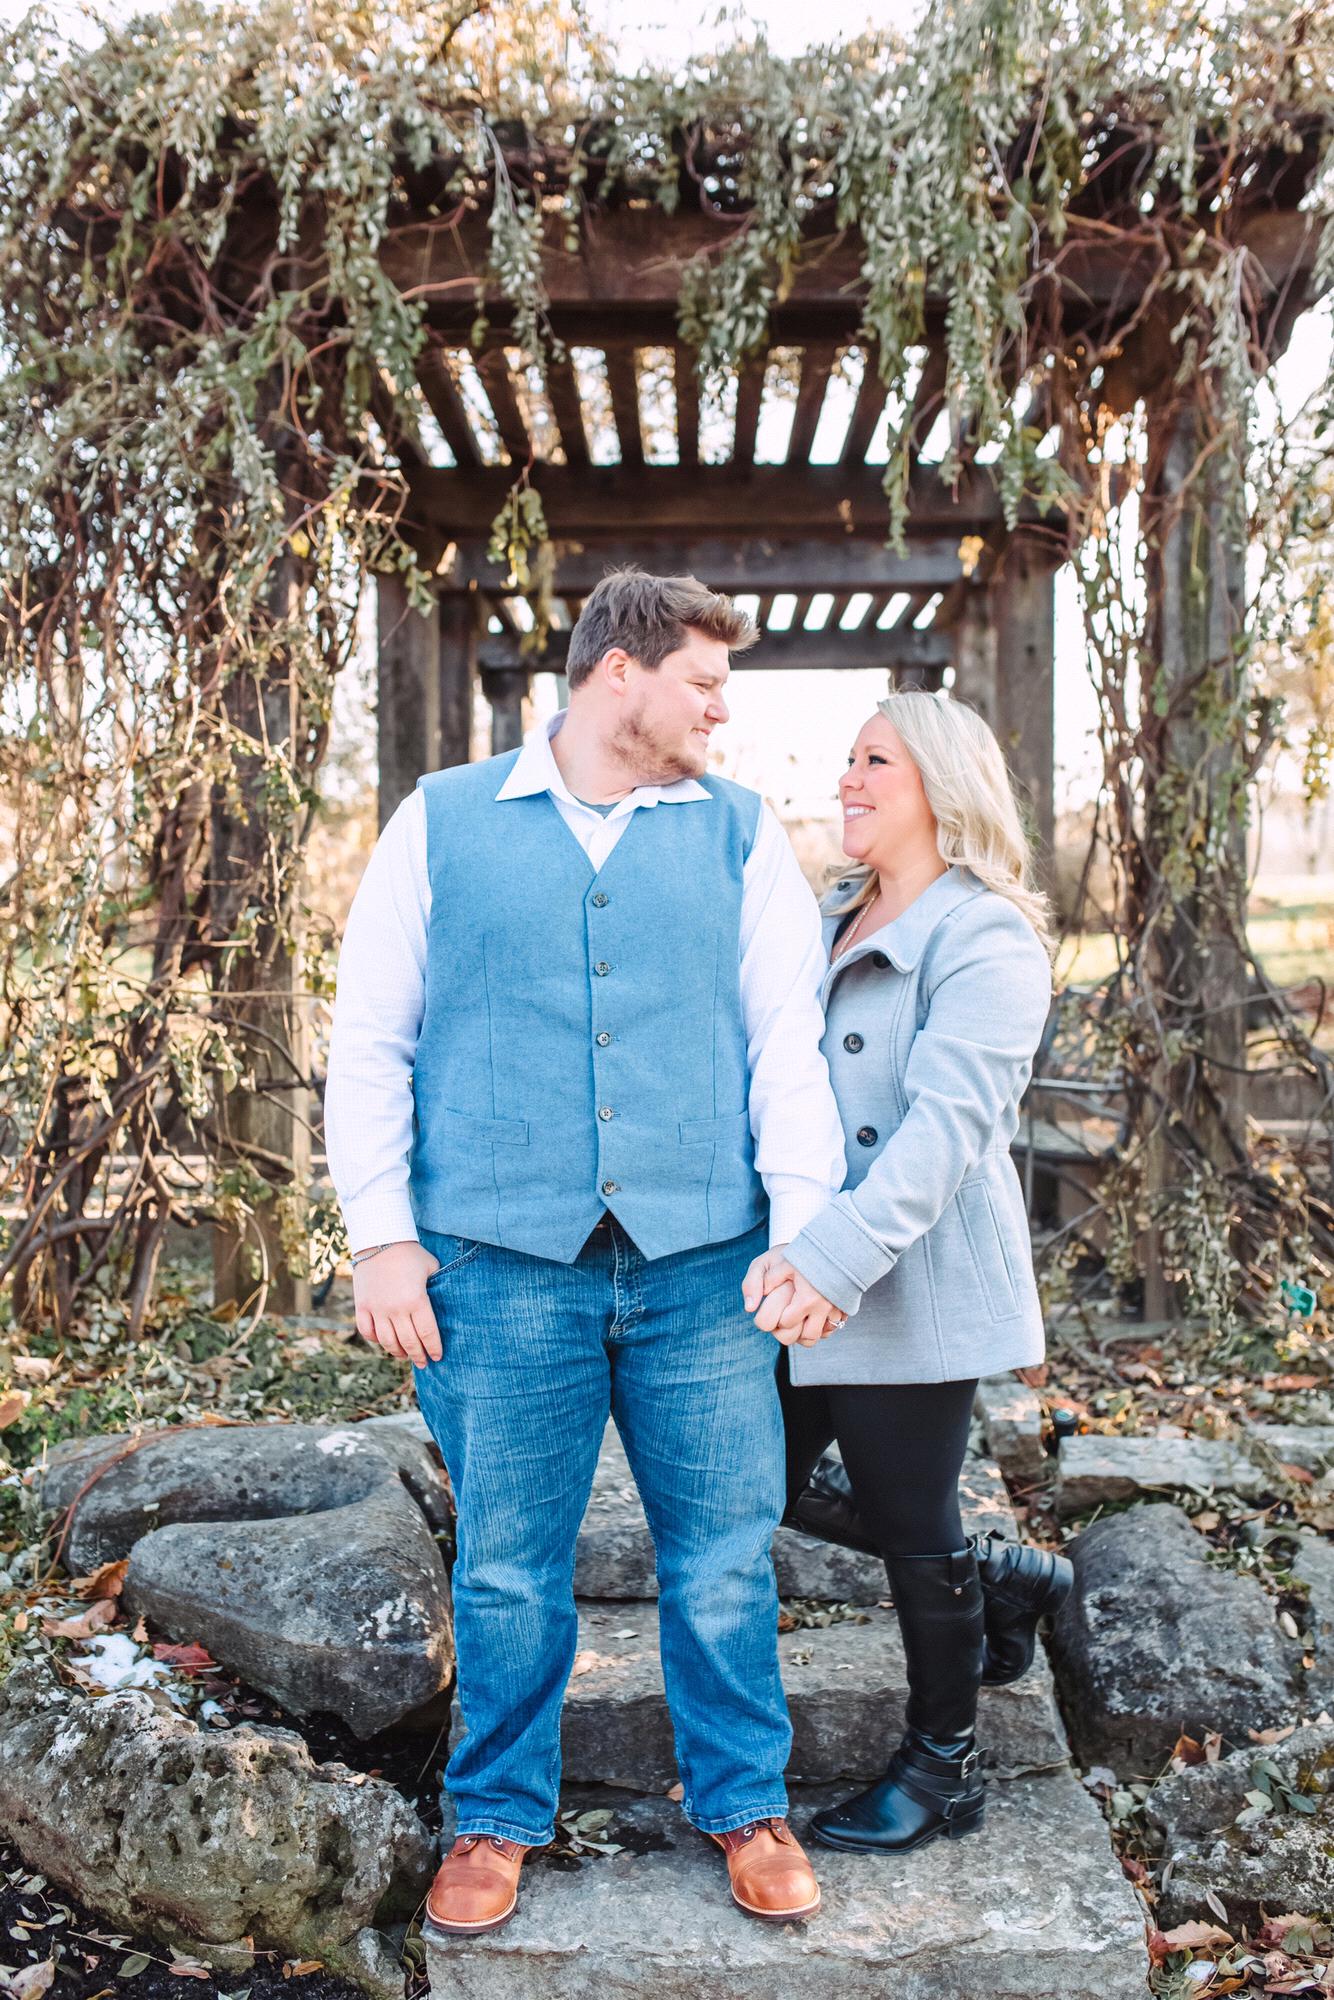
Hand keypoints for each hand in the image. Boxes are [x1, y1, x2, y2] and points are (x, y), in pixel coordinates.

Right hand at [352, 1240, 441, 1366]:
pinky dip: (376, 1340)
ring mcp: (376, 1309)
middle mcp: (395, 1309)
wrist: (380, 1239)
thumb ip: (437, 1289)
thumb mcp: (431, 1269)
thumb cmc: (411, 1254)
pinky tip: (385, 1342)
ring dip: (398, 1352)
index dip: (434, 1348)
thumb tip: (445, 1305)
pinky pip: (368, 1331)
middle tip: (424, 1363)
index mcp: (416, 1301)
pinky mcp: (362, 1306)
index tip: (438, 1356)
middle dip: (419, 1356)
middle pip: (409, 1342)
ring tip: (406, 1356)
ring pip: (387, 1342)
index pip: (427, 1334)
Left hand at [744, 1249, 846, 1347]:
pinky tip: (812, 1316)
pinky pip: (834, 1328)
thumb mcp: (778, 1261)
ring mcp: (838, 1309)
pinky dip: (823, 1327)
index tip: (773, 1309)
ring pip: (822, 1335)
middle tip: (784, 1319)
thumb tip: (750, 1307)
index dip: (776, 1319)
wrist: (838, 1241)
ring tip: (797, 1320)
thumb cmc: (806, 1251)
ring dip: (808, 1332)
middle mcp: (825, 1308)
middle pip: (806, 1337)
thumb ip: (761, 1280)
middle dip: (792, 1332)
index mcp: (807, 1299)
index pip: (786, 1323)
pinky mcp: (846, 1307)